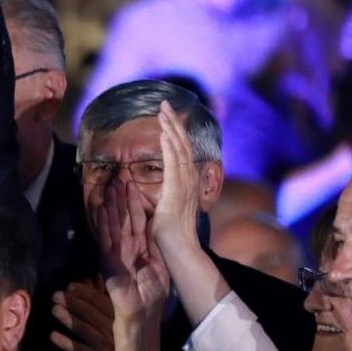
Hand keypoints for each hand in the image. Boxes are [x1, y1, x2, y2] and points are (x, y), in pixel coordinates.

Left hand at [49, 278, 116, 350]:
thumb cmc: (121, 341)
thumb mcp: (120, 321)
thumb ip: (107, 302)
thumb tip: (93, 278)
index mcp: (121, 318)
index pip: (102, 302)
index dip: (86, 293)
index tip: (70, 286)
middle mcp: (115, 331)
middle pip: (92, 314)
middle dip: (74, 303)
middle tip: (56, 295)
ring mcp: (108, 346)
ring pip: (87, 330)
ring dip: (70, 319)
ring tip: (54, 310)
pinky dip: (68, 343)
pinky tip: (53, 336)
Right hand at [96, 177, 168, 321]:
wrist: (142, 314)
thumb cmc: (151, 294)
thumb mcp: (159, 265)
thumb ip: (157, 247)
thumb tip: (162, 227)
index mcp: (139, 247)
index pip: (137, 220)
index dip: (134, 202)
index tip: (132, 184)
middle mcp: (126, 247)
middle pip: (123, 219)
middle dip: (120, 199)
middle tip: (118, 178)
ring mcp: (115, 254)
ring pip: (113, 225)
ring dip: (110, 207)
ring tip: (108, 187)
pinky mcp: (108, 261)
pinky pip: (104, 239)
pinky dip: (101, 224)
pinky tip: (99, 210)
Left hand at [149, 101, 202, 259]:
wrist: (178, 246)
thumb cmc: (171, 231)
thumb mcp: (169, 205)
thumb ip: (168, 192)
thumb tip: (163, 185)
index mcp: (186, 180)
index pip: (181, 149)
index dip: (175, 131)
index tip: (166, 116)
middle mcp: (189, 178)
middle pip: (182, 143)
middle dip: (172, 122)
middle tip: (164, 104)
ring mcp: (184, 183)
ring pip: (178, 149)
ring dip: (170, 128)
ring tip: (163, 111)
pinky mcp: (176, 190)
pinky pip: (173, 164)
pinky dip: (169, 147)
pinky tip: (164, 134)